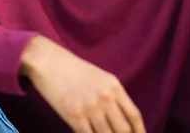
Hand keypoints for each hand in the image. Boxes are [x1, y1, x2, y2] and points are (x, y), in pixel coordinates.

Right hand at [20, 36, 145, 132]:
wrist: (49, 62)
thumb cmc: (74, 70)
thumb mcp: (100, 78)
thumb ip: (113, 96)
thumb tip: (122, 120)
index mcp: (114, 86)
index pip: (134, 115)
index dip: (140, 131)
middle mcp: (105, 98)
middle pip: (123, 130)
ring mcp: (90, 108)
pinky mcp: (74, 117)